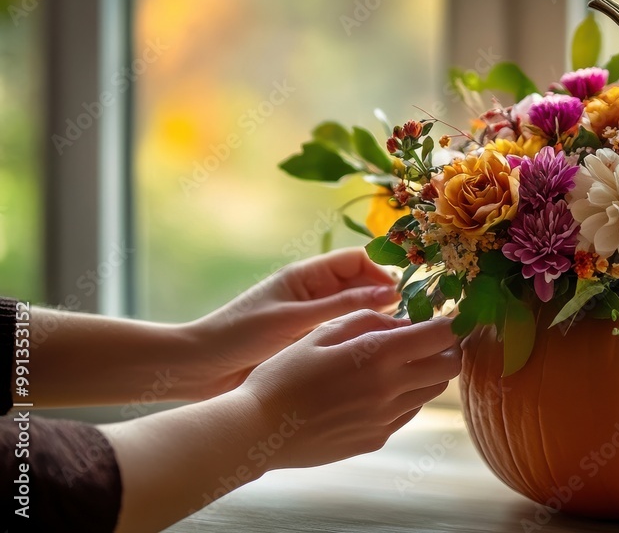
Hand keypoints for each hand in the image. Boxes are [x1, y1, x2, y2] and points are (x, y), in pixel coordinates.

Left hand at [188, 248, 400, 397]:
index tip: (399, 296)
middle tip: (408, 319)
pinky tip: (375, 355)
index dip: (381, 272)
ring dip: (376, 319)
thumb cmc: (240, 335)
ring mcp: (312, 316)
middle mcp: (313, 292)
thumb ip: (341, 306)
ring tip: (396, 338)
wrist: (201, 367)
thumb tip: (389, 294)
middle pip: (362, 284)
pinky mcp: (309, 340)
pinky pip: (344, 333)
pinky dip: (362, 339)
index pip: (357, 260)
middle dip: (385, 296)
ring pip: (356, 310)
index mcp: (306, 275)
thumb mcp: (294, 319)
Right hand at [236, 311, 460, 469]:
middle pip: (449, 367)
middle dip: (449, 349)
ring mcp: (385, 419)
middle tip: (431, 339)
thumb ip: (369, 322)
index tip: (450, 316)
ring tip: (402, 361)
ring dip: (428, 373)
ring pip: (432, 392)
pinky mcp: (376, 440)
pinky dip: (407, 396)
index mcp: (377, 356)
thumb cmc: (283, 374)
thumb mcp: (322, 333)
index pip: (440, 337)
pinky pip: (408, 413)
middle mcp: (390, 390)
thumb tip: (404, 322)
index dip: (452, 323)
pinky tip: (379, 388)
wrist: (257, 431)